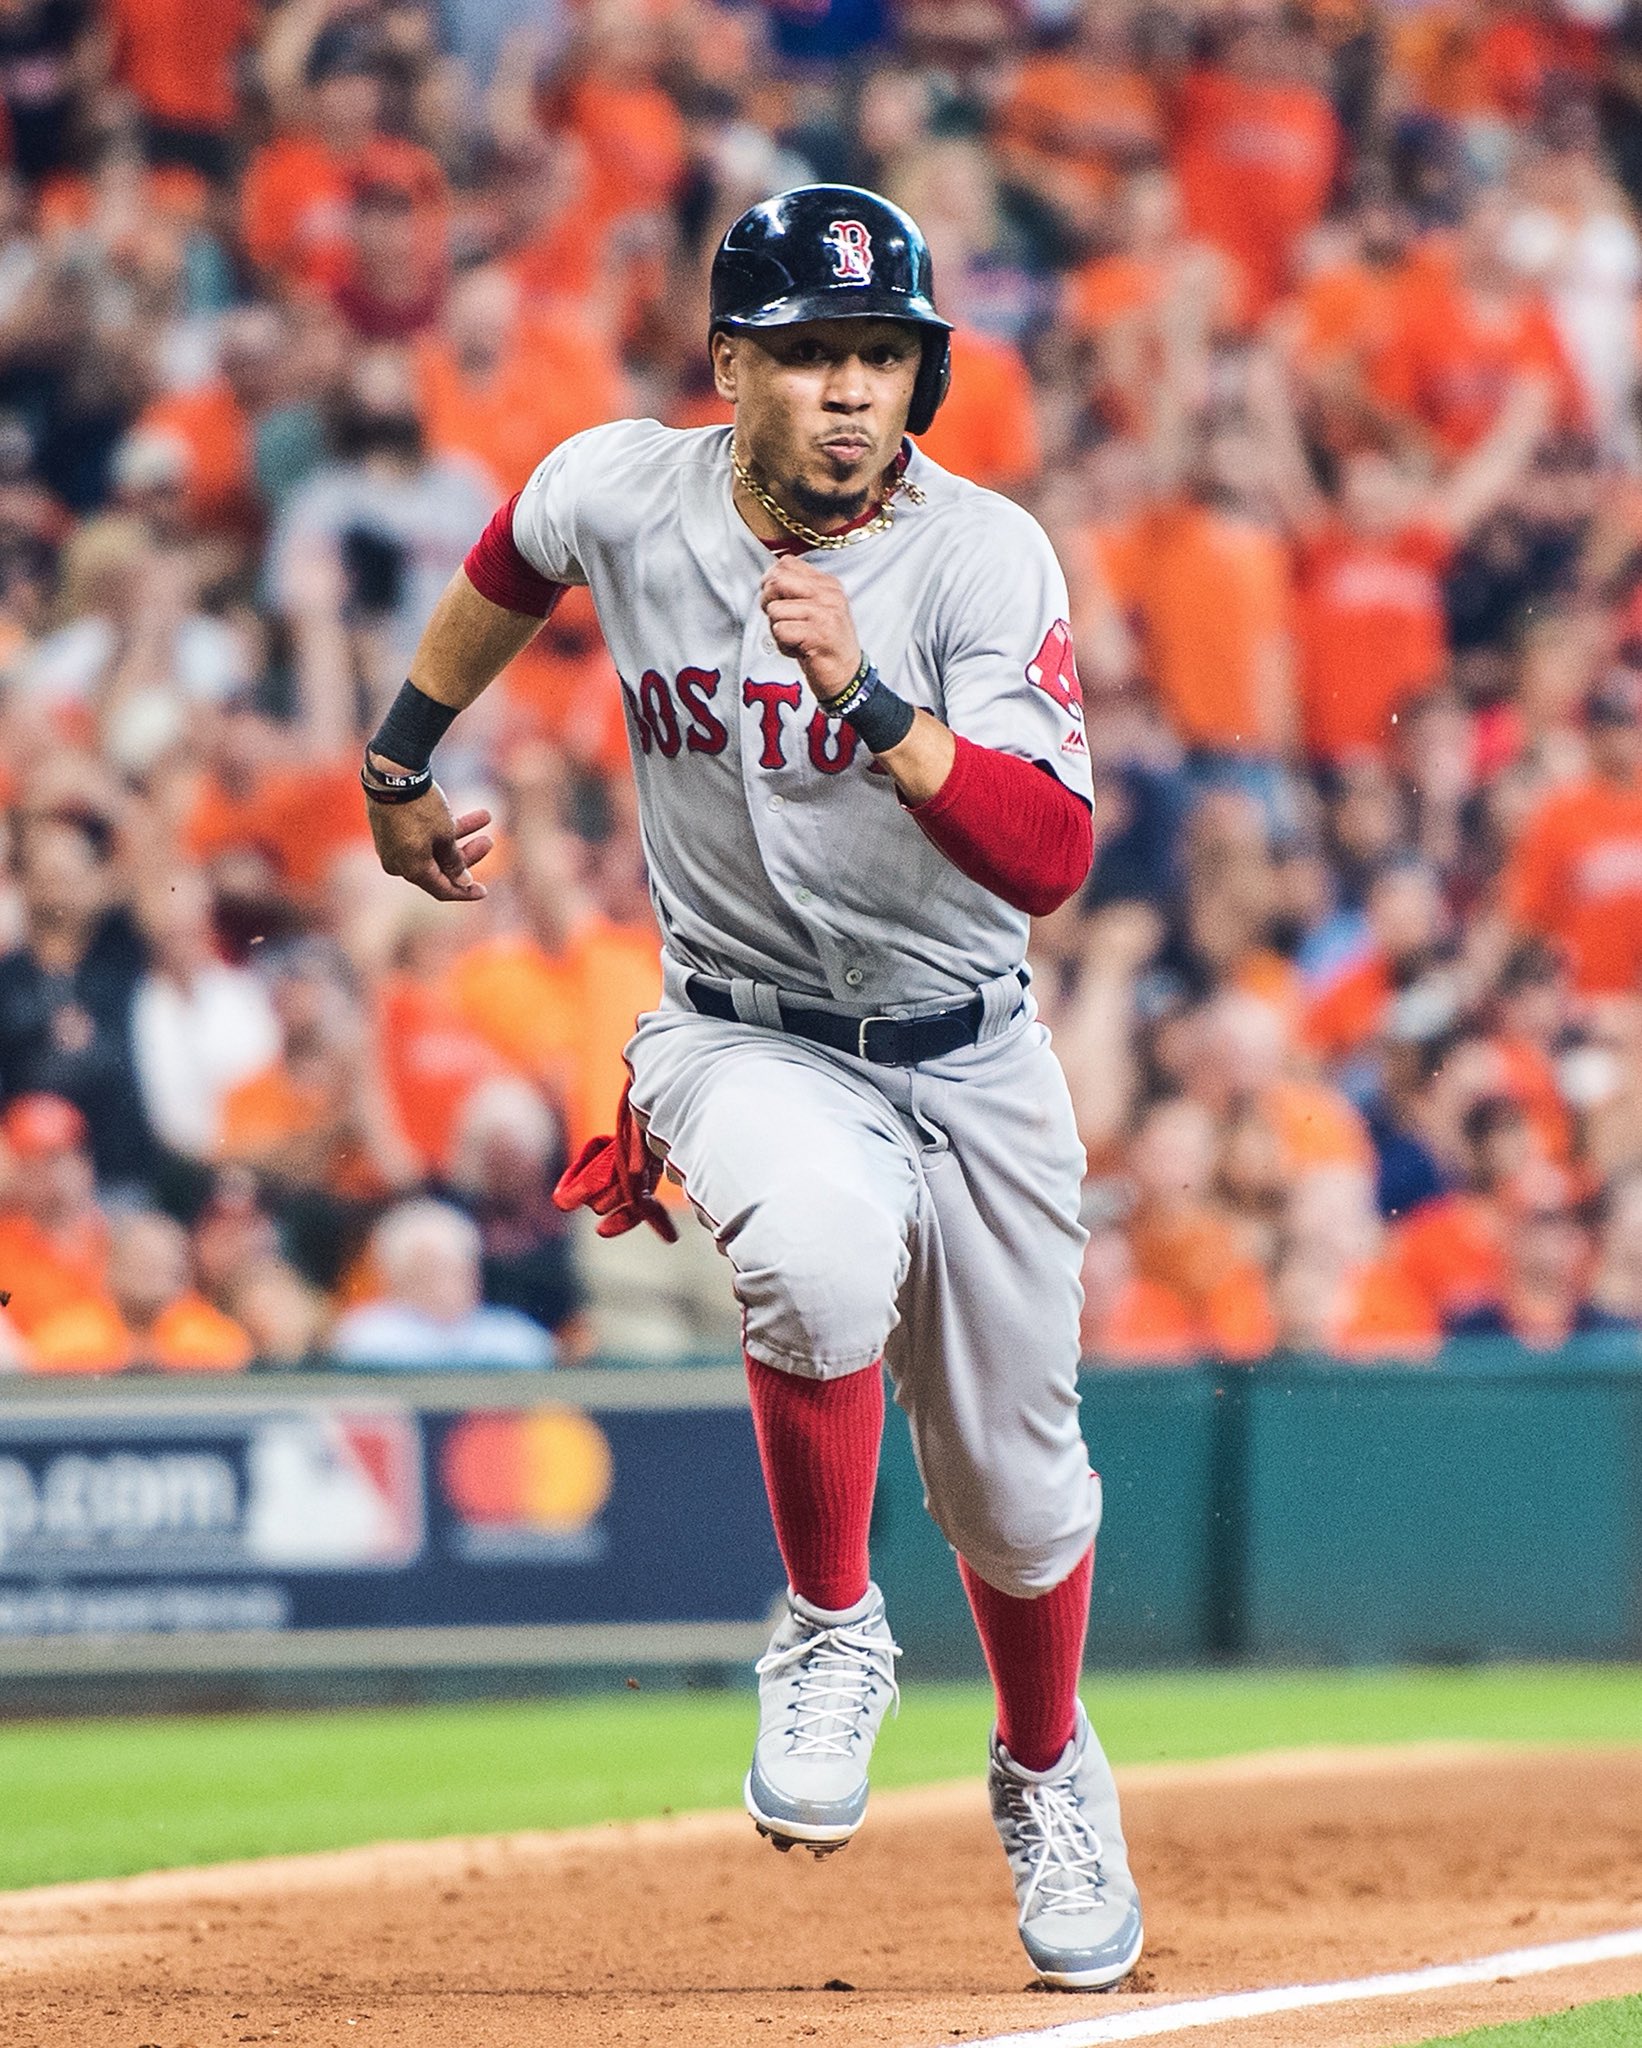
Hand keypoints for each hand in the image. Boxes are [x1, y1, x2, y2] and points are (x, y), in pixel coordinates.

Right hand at [367, 777, 492, 901]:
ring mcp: (394, 846)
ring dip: (461, 835)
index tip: (483, 891)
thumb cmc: (421, 807)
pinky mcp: (393, 829)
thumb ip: (454, 861)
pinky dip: (444, 827)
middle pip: (440, 867)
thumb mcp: (444, 834)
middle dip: (467, 855)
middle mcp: (400, 863)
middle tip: (489, 842)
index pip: (441, 890)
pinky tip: (470, 812)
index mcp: (412, 870)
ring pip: (434, 848)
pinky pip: (422, 836)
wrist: (392, 774)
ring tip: (486, 817)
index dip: (464, 892)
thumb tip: (463, 882)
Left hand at [759, 557, 861, 701]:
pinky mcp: (818, 634)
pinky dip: (783, 645)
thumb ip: (797, 591)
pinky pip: (780, 630)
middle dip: (768, 602)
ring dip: (778, 630)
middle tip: (780, 619)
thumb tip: (769, 578)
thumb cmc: (826, 645)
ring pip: (776, 609)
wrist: (846, 675)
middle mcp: (828, 595)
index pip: (787, 563)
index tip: (776, 598)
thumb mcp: (816, 609)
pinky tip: (798, 649)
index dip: (771, 580)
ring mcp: (825, 613)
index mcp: (828, 584)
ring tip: (796, 638)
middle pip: (777, 581)